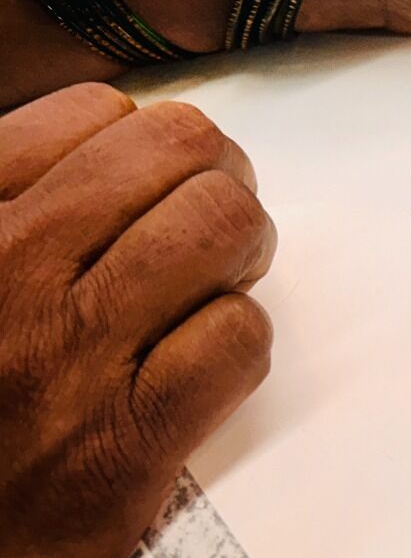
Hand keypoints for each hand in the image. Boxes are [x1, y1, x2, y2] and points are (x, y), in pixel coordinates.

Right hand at [0, 84, 275, 557]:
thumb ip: (20, 205)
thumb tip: (114, 140)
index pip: (94, 114)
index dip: (147, 146)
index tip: (148, 189)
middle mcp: (4, 273)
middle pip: (180, 151)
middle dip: (216, 181)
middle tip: (207, 231)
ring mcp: (64, 358)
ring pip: (221, 226)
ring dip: (241, 251)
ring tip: (215, 286)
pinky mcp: (122, 444)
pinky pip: (236, 335)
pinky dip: (238, 340)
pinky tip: (200, 366)